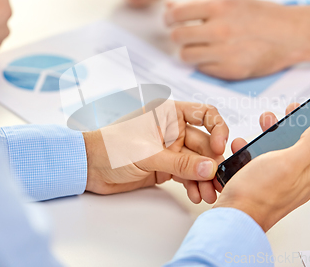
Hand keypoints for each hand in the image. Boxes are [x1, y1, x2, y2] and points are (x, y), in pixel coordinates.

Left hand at [83, 102, 228, 203]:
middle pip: (204, 143)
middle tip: (220, 180)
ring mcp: (170, 149)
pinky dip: (193, 184)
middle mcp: (173, 129)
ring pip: (197, 162)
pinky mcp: (165, 166)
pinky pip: (186, 174)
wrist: (89, 168)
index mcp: (169, 114)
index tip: (220, 146)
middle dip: (213, 162)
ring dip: (204, 177)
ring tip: (209, 194)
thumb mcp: (149, 154)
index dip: (217, 128)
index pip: (204, 114)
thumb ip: (180, 162)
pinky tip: (196, 194)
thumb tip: (209, 167)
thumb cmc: (111, 148)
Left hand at [165, 0, 309, 79]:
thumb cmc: (264, 16)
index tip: (171, 21)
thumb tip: (172, 6)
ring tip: (199, 48)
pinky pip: (203, 69)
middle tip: (185, 36)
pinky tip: (215, 57)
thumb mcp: (232, 2)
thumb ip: (200, 5)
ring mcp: (225, 53)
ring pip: (186, 56)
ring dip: (189, 52)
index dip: (170, 19)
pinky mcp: (231, 71)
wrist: (292, 34)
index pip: (177, 14)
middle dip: (178, 36)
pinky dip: (204, 64)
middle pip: (178, 37)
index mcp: (219, 8)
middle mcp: (219, 30)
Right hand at [214, 95, 309, 231]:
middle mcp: (303, 175)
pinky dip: (259, 146)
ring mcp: (285, 178)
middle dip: (308, 119)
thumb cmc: (256, 197)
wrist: (233, 219)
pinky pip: (268, 157)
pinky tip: (247, 144)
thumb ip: (309, 144)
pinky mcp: (268, 181)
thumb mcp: (286, 163)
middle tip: (297, 108)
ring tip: (267, 122)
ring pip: (290, 147)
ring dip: (280, 130)